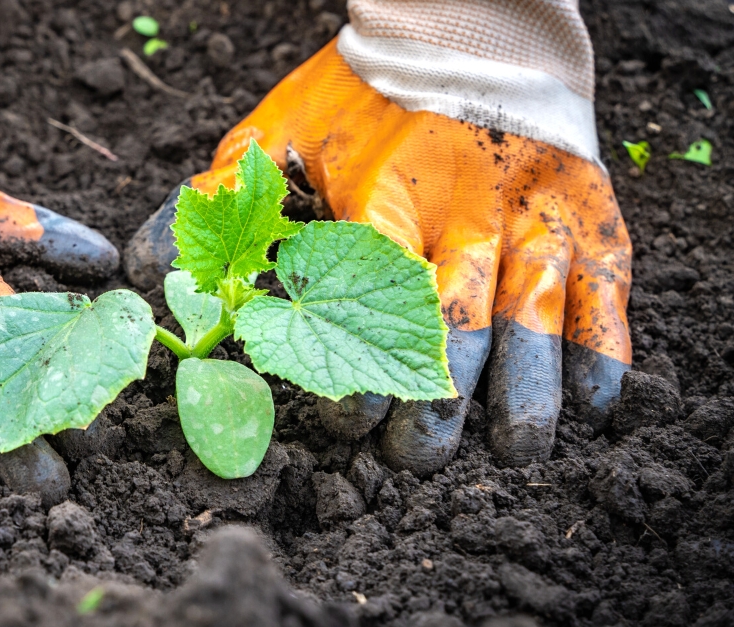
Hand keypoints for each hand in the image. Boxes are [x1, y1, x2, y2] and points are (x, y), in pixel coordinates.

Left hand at [126, 41, 630, 475]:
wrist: (464, 27)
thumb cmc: (359, 93)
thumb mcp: (276, 134)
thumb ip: (218, 201)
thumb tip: (142, 268)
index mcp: (385, 193)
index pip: (371, 296)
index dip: (359, 372)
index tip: (343, 428)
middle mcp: (467, 209)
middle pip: (457, 323)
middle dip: (435, 404)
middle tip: (414, 461)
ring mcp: (534, 216)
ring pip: (537, 317)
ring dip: (525, 390)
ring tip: (512, 449)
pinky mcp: (586, 216)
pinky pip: (607, 292)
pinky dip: (602, 354)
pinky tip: (594, 409)